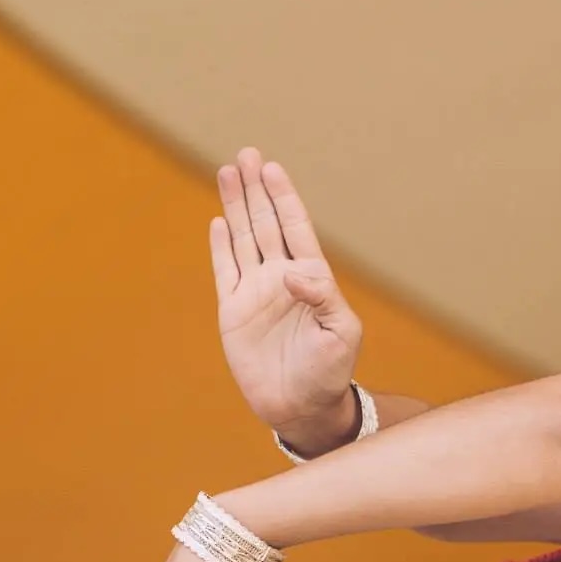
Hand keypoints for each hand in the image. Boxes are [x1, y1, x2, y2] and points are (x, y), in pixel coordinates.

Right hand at [213, 149, 362, 439]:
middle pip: (265, 223)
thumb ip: (323, 298)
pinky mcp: (234, 313)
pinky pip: (225, 271)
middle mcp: (280, 278)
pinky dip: (220, 247)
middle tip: (247, 154)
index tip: (272, 168)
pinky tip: (219, 221)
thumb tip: (293, 272)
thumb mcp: (341, 333)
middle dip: (256, 189)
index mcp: (311, 278)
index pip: (294, 227)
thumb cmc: (330, 371)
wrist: (301, 407)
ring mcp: (255, 293)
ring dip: (236, 206)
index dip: (283, 197)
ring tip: (228, 172)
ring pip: (243, 239)